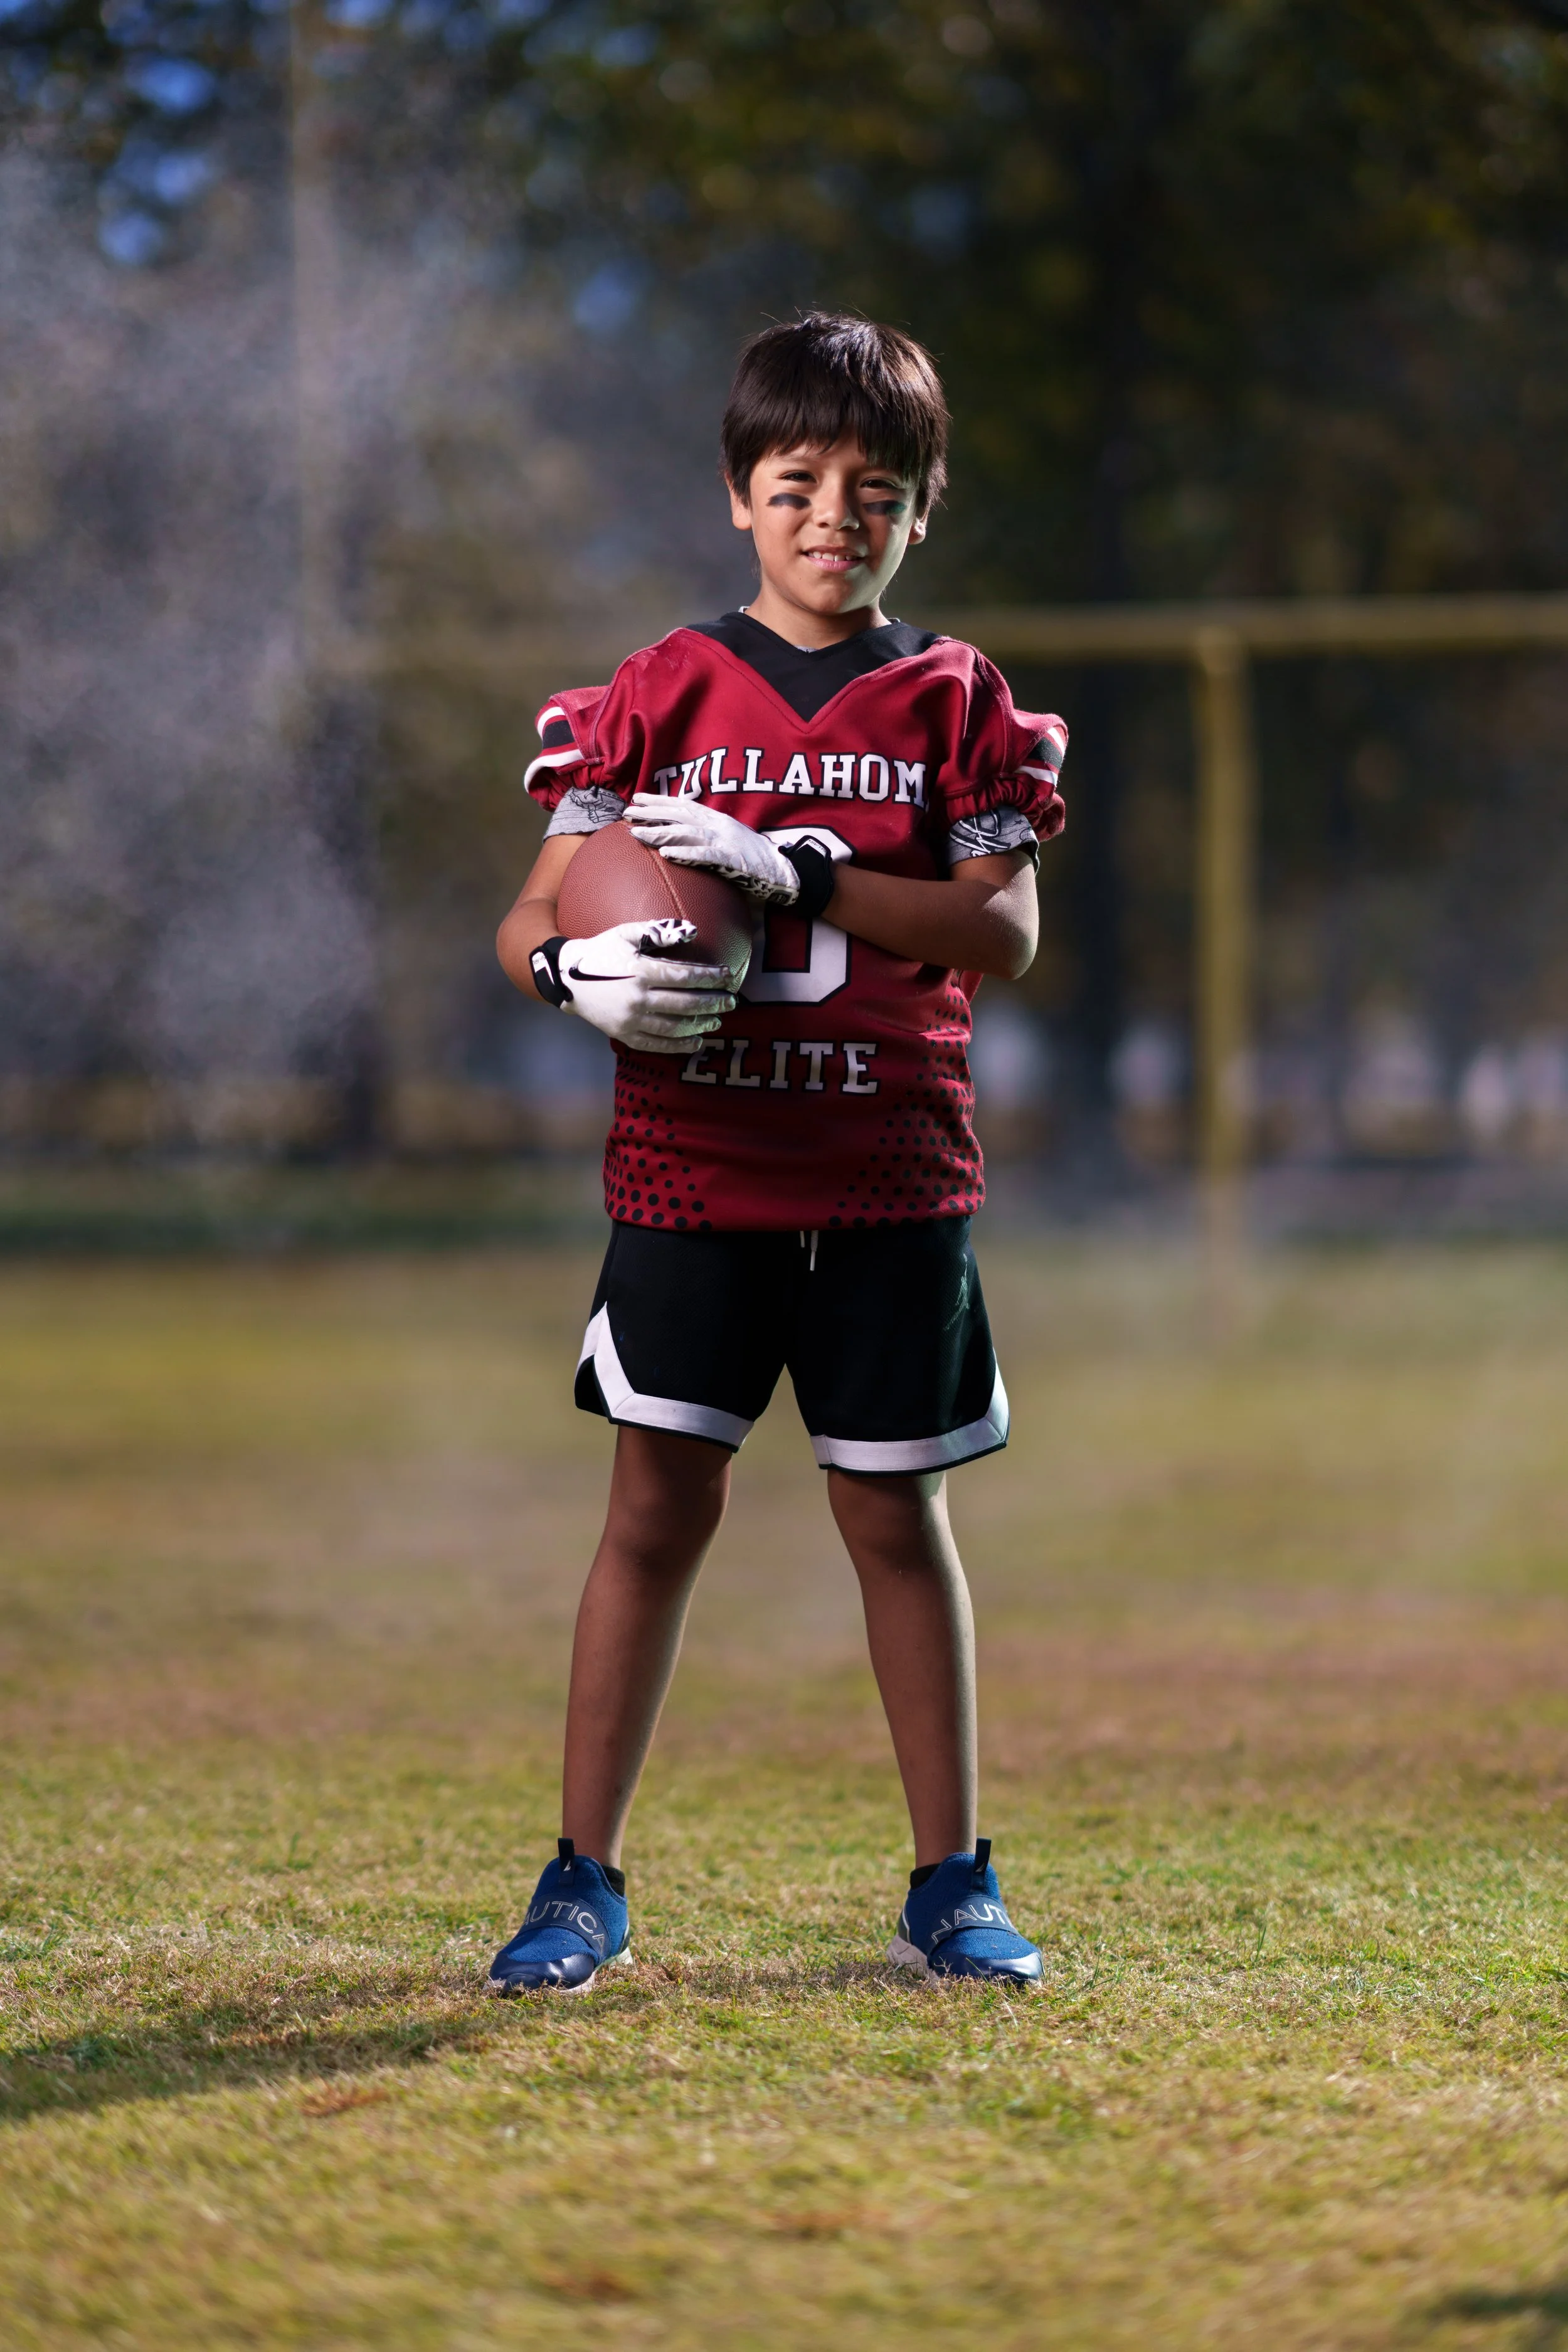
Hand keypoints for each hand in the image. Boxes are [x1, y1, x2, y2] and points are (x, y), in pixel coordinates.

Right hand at [561, 919, 735, 1054]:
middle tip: (732, 1001)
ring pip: (674, 1026)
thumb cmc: (600, 951)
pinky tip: (696, 1042)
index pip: (684, 976)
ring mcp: (629, 1020)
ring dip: (700, 1024)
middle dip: (713, 1003)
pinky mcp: (623, 1034)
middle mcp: (636, 998)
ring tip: (717, 1020)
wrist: (566, 978)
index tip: (727, 975)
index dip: (709, 977)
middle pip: (685, 1003)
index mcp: (639, 971)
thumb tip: (692, 931)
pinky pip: (656, 1044)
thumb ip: (658, 930)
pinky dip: (678, 1046)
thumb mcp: (625, 933)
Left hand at [626, 793, 799, 903]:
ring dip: (660, 832)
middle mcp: (719, 825)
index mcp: (717, 819)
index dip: (659, 800)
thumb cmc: (753, 857)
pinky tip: (668, 854)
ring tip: (637, 833)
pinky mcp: (731, 860)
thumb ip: (707, 834)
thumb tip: (682, 835)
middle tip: (627, 813)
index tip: (637, 798)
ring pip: (687, 833)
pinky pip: (705, 855)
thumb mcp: (728, 838)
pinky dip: (686, 853)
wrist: (782, 869)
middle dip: (652, 812)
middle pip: (680, 814)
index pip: (683, 805)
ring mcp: (725, 841)